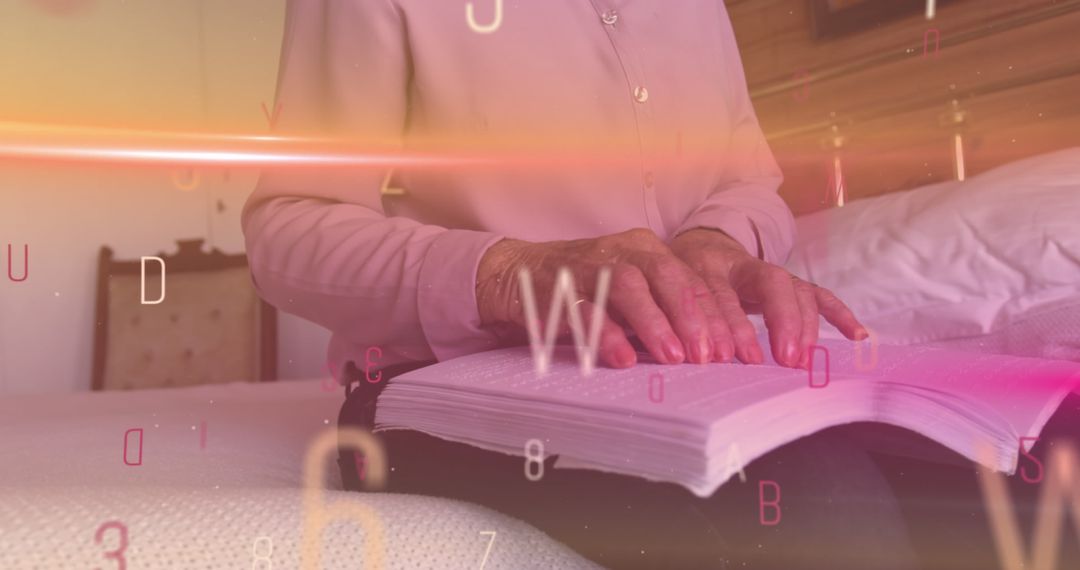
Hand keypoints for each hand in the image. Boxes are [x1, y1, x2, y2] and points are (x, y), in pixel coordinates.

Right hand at [476, 228, 726, 368]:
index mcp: (647, 249)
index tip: (732, 351)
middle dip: (691, 317)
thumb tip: (710, 352)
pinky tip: (621, 358)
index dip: (715, 316)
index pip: (690, 279)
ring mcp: (590, 266)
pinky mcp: (559, 287)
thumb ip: (665, 313)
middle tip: (707, 355)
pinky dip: (605, 334)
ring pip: (628, 287)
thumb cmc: (587, 289)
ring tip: (672, 358)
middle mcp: (622, 250)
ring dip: (653, 324)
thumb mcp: (632, 294)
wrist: (518, 273)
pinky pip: (585, 308)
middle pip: (666, 275)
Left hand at [669, 228, 866, 367]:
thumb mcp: (656, 293)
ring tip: (803, 360)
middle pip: (767, 283)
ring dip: (803, 324)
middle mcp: (736, 262)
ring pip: (792, 287)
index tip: (729, 356)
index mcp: (699, 263)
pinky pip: (815, 292)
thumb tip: (659, 355)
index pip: (718, 292)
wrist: (691, 246)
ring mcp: (765, 270)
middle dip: (777, 321)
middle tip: (782, 359)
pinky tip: (857, 335)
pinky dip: (837, 313)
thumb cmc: (668, 282)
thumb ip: (660, 318)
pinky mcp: (784, 281)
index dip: (725, 323)